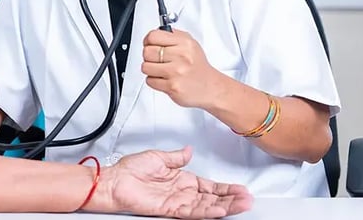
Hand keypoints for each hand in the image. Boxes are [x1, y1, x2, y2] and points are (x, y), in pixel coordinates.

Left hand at [88, 147, 252, 217]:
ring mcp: (178, 202)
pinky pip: (193, 211)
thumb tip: (189, 150)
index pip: (209, 186)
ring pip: (207, 206)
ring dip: (225, 205)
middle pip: (213, 198)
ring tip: (242, 205)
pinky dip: (208, 210)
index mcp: (182, 179)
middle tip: (248, 199)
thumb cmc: (130, 170)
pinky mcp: (170, 209)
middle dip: (232, 199)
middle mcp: (182, 192)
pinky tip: (220, 209)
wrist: (114, 181)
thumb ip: (177, 157)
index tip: (240, 189)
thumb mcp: (158, 157)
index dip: (226, 188)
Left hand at [141, 29, 223, 107]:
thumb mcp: (190, 44)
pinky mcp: (172, 86)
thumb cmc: (197, 66)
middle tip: (157, 60)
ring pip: (145, 67)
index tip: (150, 45)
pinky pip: (150, 81)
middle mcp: (181, 56)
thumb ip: (172, 35)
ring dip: (150, 70)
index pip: (153, 36)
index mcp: (185, 43)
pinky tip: (166, 79)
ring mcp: (176, 72)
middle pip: (147, 51)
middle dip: (149, 57)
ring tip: (162, 70)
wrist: (210, 87)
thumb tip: (152, 35)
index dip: (148, 41)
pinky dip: (155, 81)